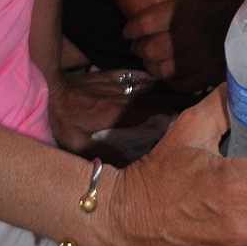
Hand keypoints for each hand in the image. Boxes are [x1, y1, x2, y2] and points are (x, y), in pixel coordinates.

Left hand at [48, 68, 187, 157]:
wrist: (46, 89)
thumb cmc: (60, 120)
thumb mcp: (76, 144)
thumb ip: (102, 156)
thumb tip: (128, 170)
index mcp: (115, 112)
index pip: (150, 108)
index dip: (171, 109)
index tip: (191, 111)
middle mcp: (119, 95)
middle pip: (154, 95)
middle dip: (177, 98)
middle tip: (200, 102)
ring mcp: (115, 82)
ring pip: (148, 84)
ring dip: (167, 88)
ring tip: (188, 92)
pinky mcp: (109, 75)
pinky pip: (136, 76)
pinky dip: (152, 79)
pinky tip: (162, 81)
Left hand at [123, 0, 246, 91]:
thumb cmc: (231, 0)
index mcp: (181, 12)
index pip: (143, 23)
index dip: (130, 29)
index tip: (127, 31)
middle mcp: (184, 37)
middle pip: (148, 49)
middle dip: (139, 48)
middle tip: (139, 46)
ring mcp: (195, 59)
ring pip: (160, 69)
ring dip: (151, 65)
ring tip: (152, 60)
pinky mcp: (207, 75)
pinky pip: (179, 83)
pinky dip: (169, 80)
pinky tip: (169, 73)